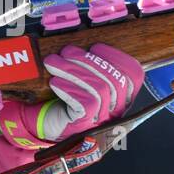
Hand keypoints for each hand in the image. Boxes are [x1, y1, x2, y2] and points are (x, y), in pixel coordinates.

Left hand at [0, 42, 144, 172]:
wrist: (40, 129)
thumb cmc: (59, 101)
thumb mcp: (76, 81)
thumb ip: (87, 67)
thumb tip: (84, 44)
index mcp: (119, 97)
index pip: (133, 75)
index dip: (117, 57)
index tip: (95, 46)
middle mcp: (116, 111)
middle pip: (114, 79)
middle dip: (87, 60)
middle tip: (65, 52)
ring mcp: (102, 121)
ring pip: (99, 89)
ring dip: (73, 70)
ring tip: (53, 62)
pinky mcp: (85, 127)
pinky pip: (86, 103)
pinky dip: (69, 88)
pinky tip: (55, 83)